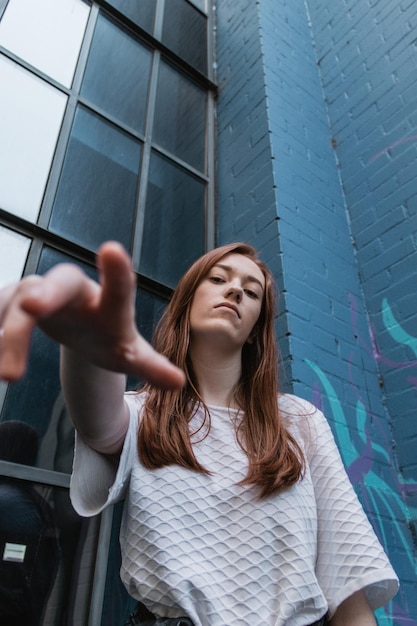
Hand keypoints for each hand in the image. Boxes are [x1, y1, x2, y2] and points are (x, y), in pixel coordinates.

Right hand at [0, 241, 184, 388]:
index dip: (116, 271)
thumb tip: (178, 382)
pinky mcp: (14, 301)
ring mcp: (41, 292)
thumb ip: (151, 366)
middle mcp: (74, 290)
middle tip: (31, 307)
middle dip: (45, 294)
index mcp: (109, 303)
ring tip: (9, 375)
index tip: (112, 250)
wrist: (84, 328)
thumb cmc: (111, 338)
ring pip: (18, 303)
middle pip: (58, 286)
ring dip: (10, 336)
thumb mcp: (130, 354)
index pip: (118, 286)